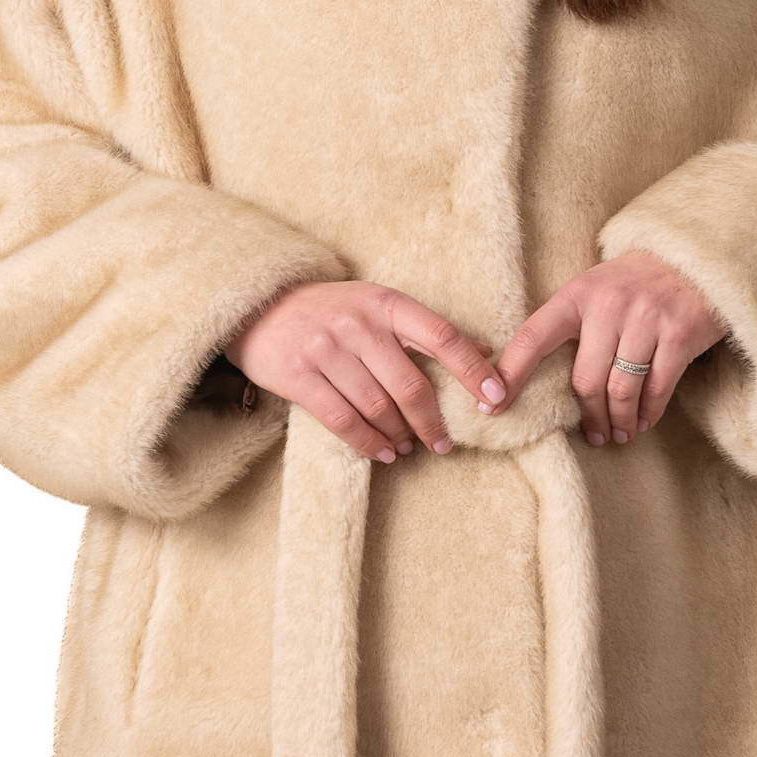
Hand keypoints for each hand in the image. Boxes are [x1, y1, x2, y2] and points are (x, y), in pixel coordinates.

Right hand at [223, 281, 509, 464]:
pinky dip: (368, 443)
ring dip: (400, 436)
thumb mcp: (374, 304)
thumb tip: (479, 353)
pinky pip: (343, 421)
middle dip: (432, 422)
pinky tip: (382, 452)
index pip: (442, 336)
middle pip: (410, 386)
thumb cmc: (330, 310)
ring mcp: (327, 350)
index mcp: (386, 303)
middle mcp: (359, 325)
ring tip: (408, 448)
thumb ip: (417, 328)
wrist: (260, 306)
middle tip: (443, 443)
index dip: (473, 369)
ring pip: (378, 408)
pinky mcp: (300, 376)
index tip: (496, 396)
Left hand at [492, 250, 730, 446]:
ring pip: (621, 390)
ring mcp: (645, 320)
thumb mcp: (595, 287)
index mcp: (576, 294)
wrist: (693, 257)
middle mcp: (608, 305)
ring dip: (619, 421)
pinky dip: (648, 413)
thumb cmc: (635, 281)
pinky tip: (643, 421)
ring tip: (619, 433)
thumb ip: (571, 323)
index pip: (533, 337)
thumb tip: (539, 377)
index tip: (492, 406)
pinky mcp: (679, 335)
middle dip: (589, 416)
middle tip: (593, 434)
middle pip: (585, 380)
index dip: (510, 374)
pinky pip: (656, 389)